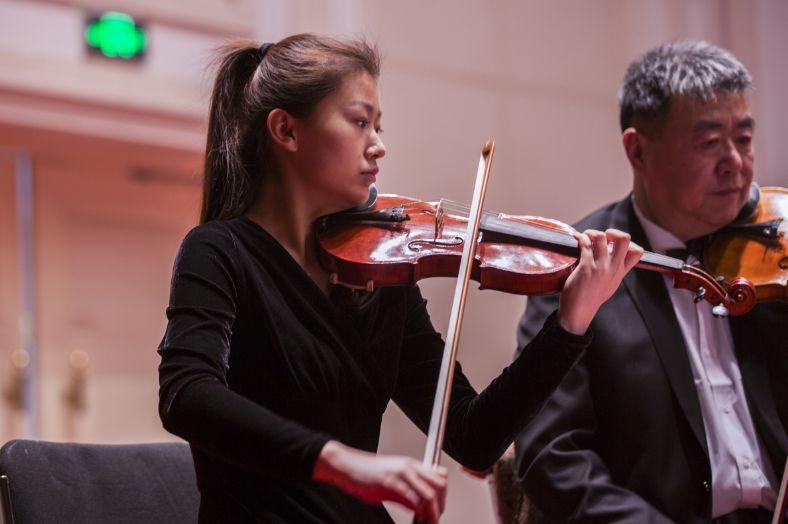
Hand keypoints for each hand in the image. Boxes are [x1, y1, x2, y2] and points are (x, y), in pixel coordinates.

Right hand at [313, 441, 447, 522]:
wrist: (347, 466)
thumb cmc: (366, 474)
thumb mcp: (390, 485)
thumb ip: (405, 496)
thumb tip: (418, 509)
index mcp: (411, 465)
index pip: (439, 476)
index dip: (443, 495)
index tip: (438, 510)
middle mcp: (409, 466)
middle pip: (439, 484)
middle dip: (441, 505)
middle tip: (435, 519)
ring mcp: (400, 472)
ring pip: (429, 492)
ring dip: (432, 511)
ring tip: (429, 521)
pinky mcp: (389, 481)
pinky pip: (411, 497)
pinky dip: (417, 510)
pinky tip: (415, 516)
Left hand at [558, 228, 642, 334]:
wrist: (579, 313)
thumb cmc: (591, 299)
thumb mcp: (610, 285)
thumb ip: (615, 271)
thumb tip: (614, 258)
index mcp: (620, 272)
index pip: (637, 252)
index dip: (629, 242)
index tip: (616, 243)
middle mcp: (613, 268)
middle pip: (624, 239)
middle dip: (613, 231)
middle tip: (602, 236)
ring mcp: (600, 267)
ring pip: (601, 237)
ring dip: (592, 232)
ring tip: (586, 237)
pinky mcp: (586, 267)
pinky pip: (586, 245)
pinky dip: (581, 238)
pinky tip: (578, 240)